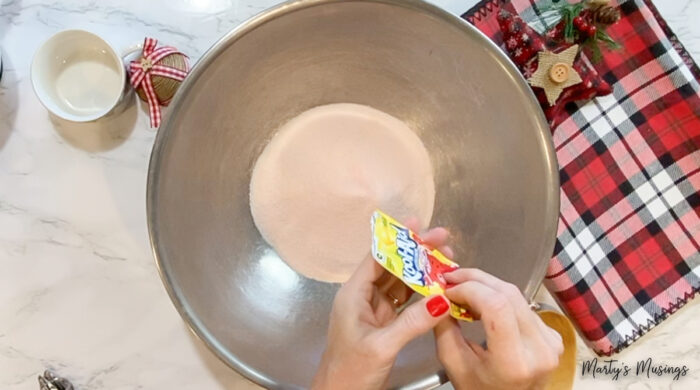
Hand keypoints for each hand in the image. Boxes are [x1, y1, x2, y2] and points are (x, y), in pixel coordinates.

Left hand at [312, 222, 453, 389]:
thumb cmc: (349, 371)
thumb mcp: (382, 345)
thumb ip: (412, 322)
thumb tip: (443, 299)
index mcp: (354, 294)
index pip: (378, 257)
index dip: (398, 239)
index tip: (418, 224)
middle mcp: (363, 297)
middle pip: (392, 265)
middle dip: (417, 252)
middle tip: (443, 239)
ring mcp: (374, 310)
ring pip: (400, 282)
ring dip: (422, 270)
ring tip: (447, 259)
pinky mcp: (384, 324)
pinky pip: (405, 301)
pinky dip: (421, 292)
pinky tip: (438, 286)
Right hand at [435, 269, 563, 389]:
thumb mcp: (454, 366)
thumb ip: (444, 328)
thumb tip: (438, 296)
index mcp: (514, 362)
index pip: (496, 306)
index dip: (469, 288)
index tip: (447, 288)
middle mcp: (539, 349)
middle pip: (508, 294)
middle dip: (476, 279)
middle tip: (451, 278)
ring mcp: (550, 341)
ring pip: (516, 295)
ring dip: (487, 286)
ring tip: (463, 290)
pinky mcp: (553, 335)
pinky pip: (523, 305)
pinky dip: (500, 298)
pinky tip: (483, 303)